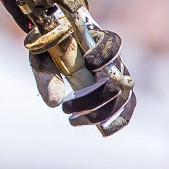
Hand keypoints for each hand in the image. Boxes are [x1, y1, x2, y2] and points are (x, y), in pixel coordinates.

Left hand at [29, 17, 136, 135]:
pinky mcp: (119, 91)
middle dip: (93, 98)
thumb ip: (45, 71)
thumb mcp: (42, 53)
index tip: (88, 64)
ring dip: (101, 113)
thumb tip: (54, 103)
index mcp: (96, 38)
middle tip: (66, 107)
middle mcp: (113, 57)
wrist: (59, 43)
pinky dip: (116, 121)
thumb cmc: (50, 45)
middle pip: (117, 79)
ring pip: (123, 98)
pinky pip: (126, 108)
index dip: (104, 56)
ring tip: (74, 120)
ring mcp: (118, 76)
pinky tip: (101, 129)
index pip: (111, 44)